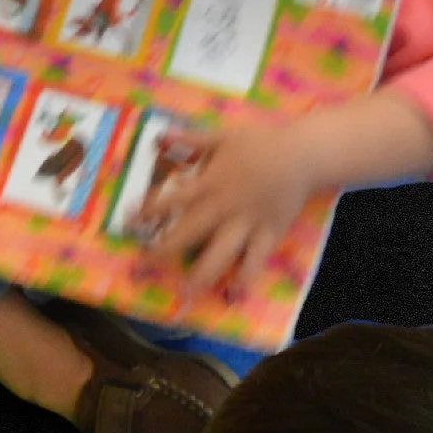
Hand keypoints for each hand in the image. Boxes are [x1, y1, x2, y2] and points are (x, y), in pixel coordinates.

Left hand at [141, 110, 322, 293]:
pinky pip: (256, 260)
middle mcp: (225, 207)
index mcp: (210, 183)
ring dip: (202, 274)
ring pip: (221, 253)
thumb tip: (158, 136)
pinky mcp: (269, 234)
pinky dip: (246, 277)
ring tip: (186, 293)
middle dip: (164, 251)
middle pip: (189, 233)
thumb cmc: (261, 144)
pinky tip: (235, 295)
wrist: (304, 154)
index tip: (128, 220)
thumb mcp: (222, 137)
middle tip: (143, 266)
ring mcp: (247, 223)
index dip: (149, 210)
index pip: (172, 200)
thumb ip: (190, 140)